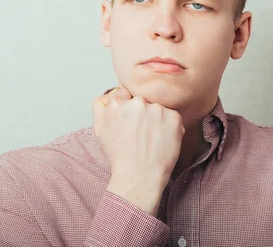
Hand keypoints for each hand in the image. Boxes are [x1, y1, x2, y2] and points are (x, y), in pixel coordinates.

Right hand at [92, 87, 184, 215]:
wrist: (139, 177)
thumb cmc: (119, 156)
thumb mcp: (99, 130)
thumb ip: (100, 106)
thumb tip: (109, 94)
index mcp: (117, 103)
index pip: (125, 94)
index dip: (127, 110)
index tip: (129, 123)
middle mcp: (137, 103)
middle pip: (141, 101)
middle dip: (142, 113)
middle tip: (140, 134)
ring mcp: (157, 109)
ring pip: (157, 108)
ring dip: (156, 119)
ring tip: (150, 139)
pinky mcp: (174, 117)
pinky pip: (172, 117)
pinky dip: (169, 126)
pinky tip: (161, 140)